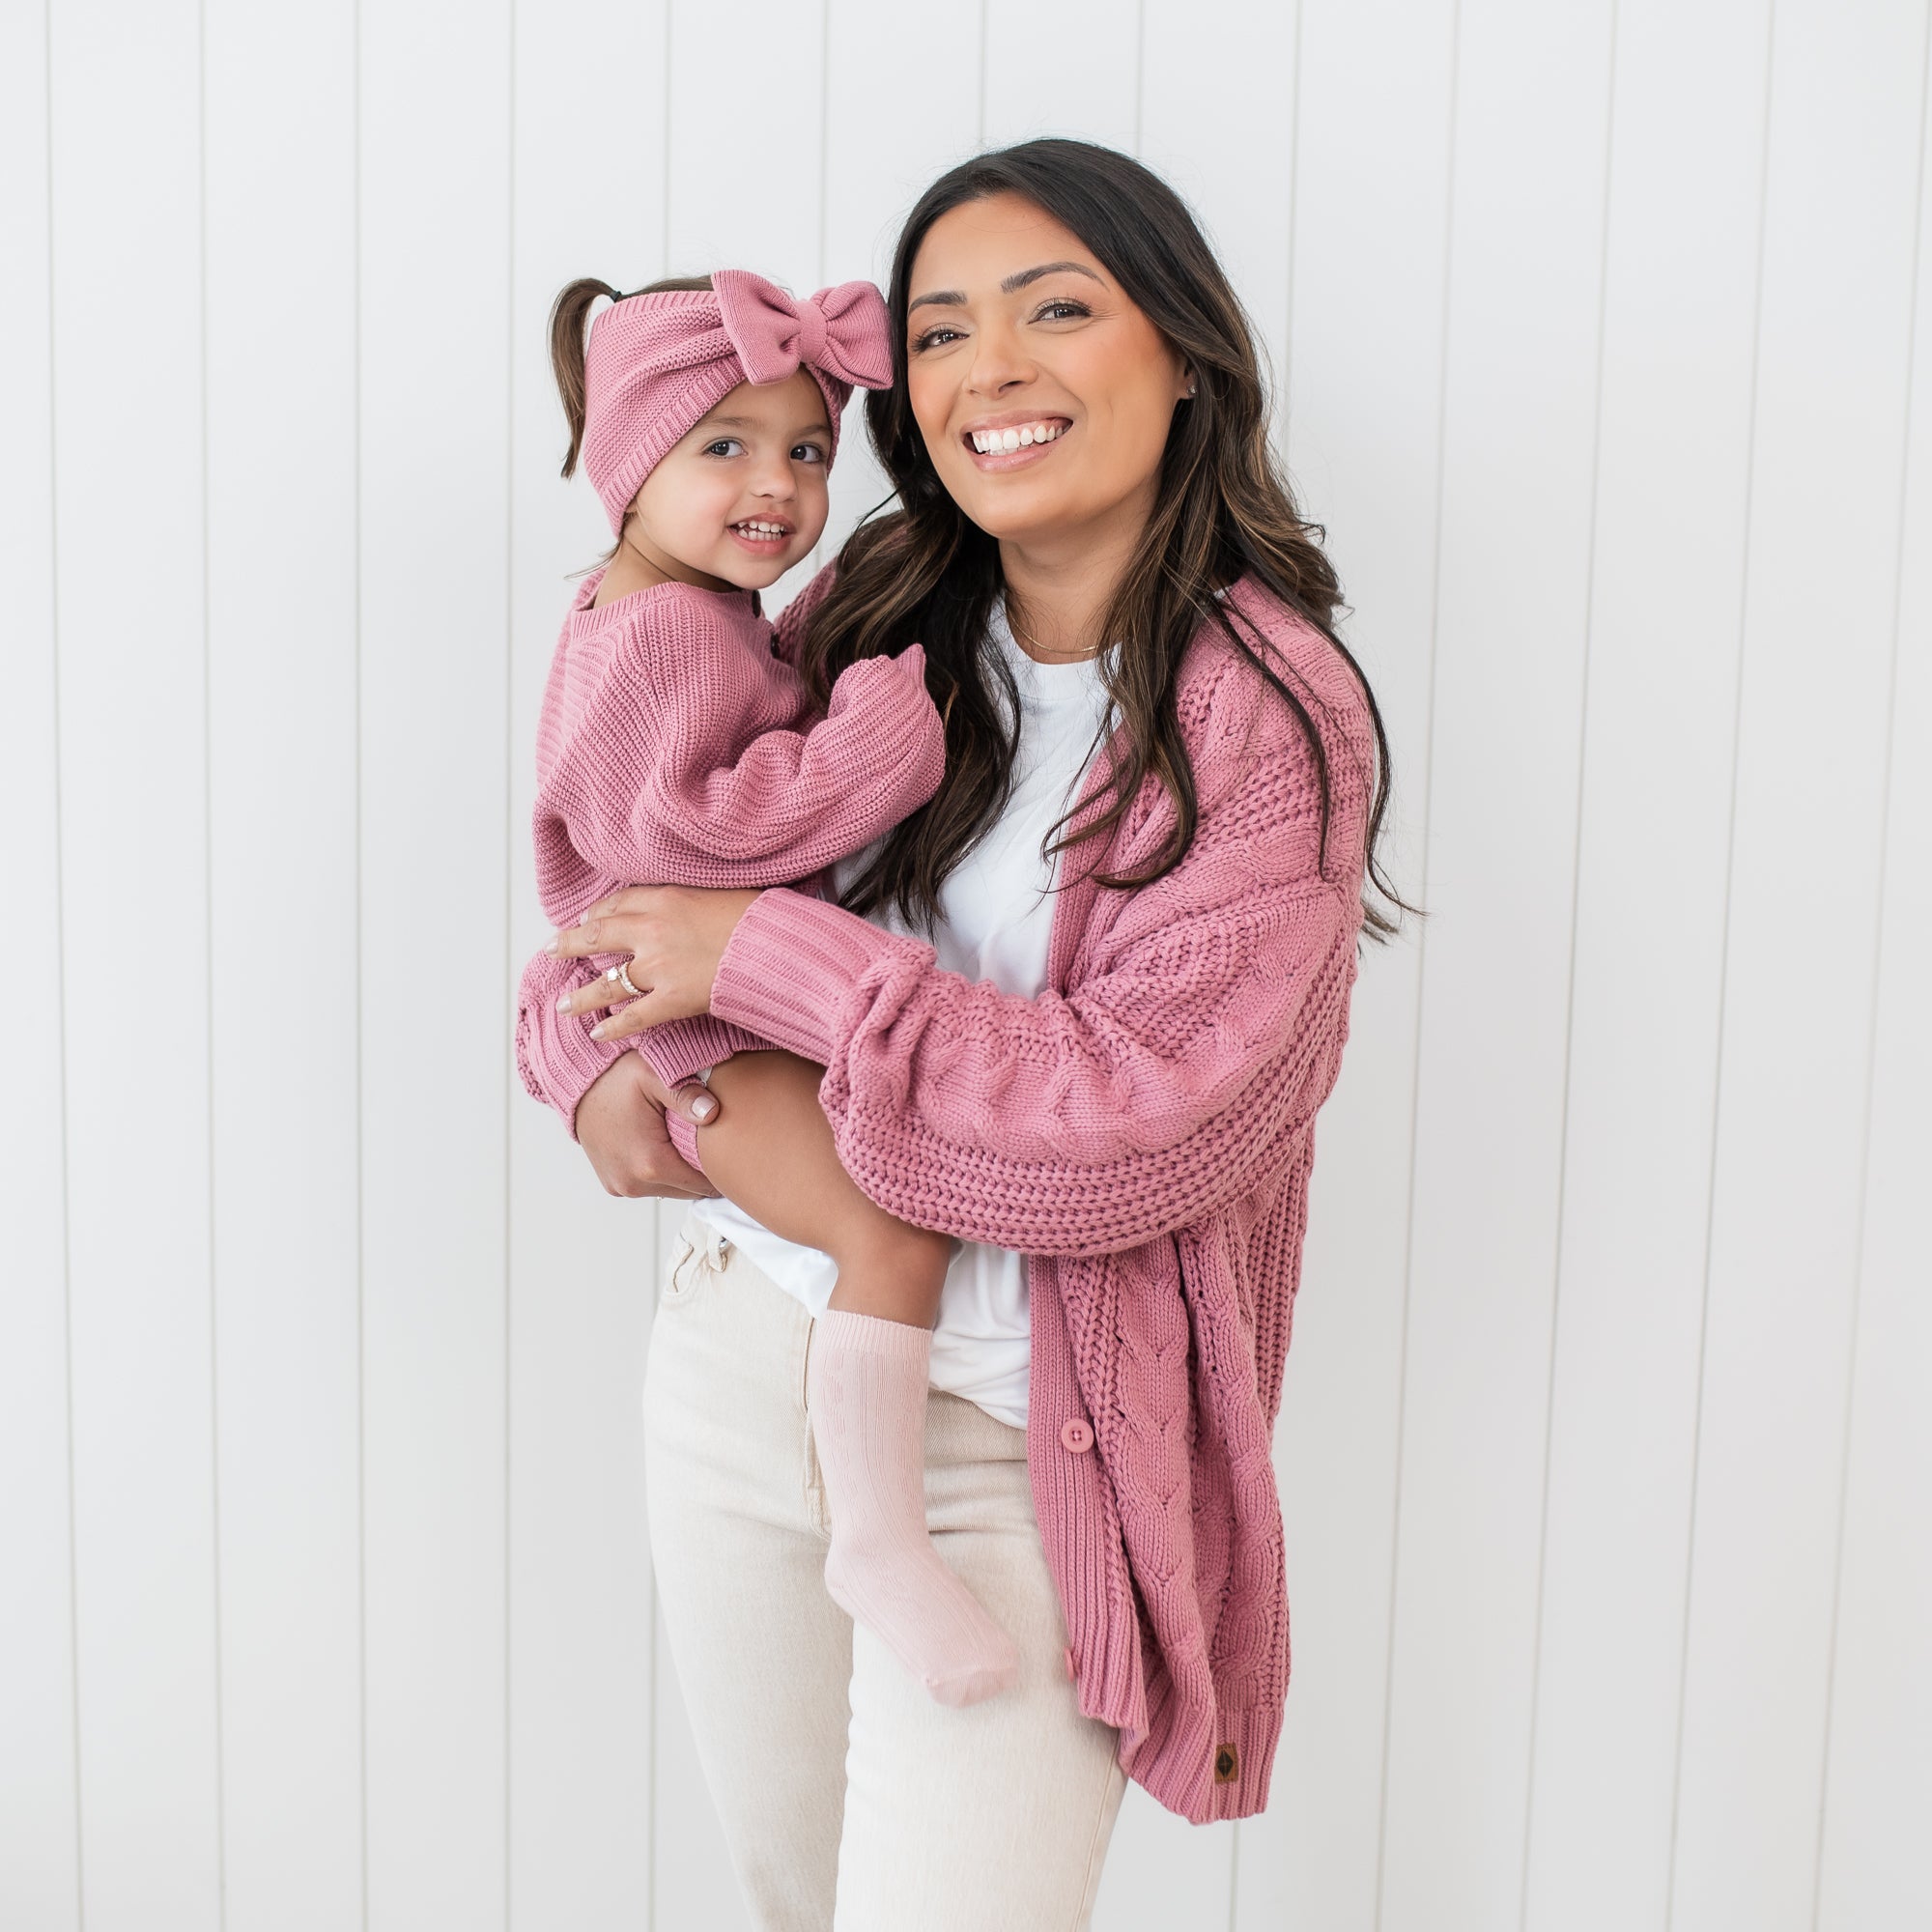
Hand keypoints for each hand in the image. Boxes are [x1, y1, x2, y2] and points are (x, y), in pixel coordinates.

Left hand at [550, 884, 762, 1041]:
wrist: (775, 944)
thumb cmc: (758, 917)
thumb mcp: (719, 893)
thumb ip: (692, 902)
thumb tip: (685, 909)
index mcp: (665, 898)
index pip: (619, 903)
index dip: (599, 912)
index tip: (588, 918)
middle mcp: (651, 930)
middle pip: (598, 935)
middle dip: (570, 943)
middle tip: (552, 948)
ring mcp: (658, 967)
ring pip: (607, 982)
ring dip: (582, 995)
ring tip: (564, 1004)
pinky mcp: (672, 999)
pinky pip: (634, 1016)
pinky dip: (614, 1027)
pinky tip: (598, 1035)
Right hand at [574, 1052, 721, 1198]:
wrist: (578, 1085)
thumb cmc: (617, 1077)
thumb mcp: (653, 1075)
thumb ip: (686, 1095)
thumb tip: (712, 1113)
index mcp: (649, 1163)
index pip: (704, 1183)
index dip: (720, 1166)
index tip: (729, 1146)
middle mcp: (633, 1183)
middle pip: (689, 1190)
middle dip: (701, 1169)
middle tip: (711, 1141)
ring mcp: (621, 1187)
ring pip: (671, 1189)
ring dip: (681, 1172)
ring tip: (686, 1142)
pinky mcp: (614, 1185)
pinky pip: (650, 1186)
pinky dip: (661, 1172)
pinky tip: (665, 1147)